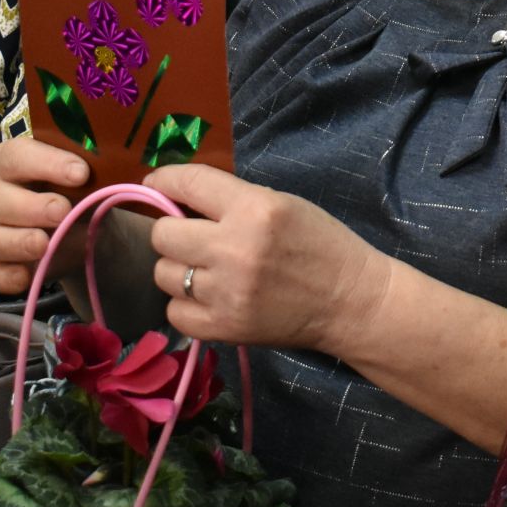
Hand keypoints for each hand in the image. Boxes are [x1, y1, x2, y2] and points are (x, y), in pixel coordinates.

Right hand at [0, 137, 90, 294]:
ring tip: (45, 244)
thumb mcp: (85, 176)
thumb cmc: (76, 189)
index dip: (47, 164)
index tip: (81, 173)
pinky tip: (27, 276)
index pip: (18, 156)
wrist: (82, 225)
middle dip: (32, 207)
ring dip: (19, 243)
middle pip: (1, 201)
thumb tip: (111, 168)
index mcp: (10, 161)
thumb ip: (88, 170)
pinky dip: (8, 277)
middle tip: (62, 211)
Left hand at [144, 163, 390, 355]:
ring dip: (180, 269)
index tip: (157, 185)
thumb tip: (177, 198)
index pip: (187, 183)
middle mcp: (234, 248)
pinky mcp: (225, 327)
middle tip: (192, 238)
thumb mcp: (281, 204)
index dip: (164, 180)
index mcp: (253, 208)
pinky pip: (175, 313)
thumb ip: (231, 200)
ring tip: (206, 271)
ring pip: (165, 274)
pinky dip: (186, 305)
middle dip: (173, 232)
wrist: (350, 300)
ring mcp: (227, 292)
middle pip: (162, 235)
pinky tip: (209, 298)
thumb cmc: (319, 244)